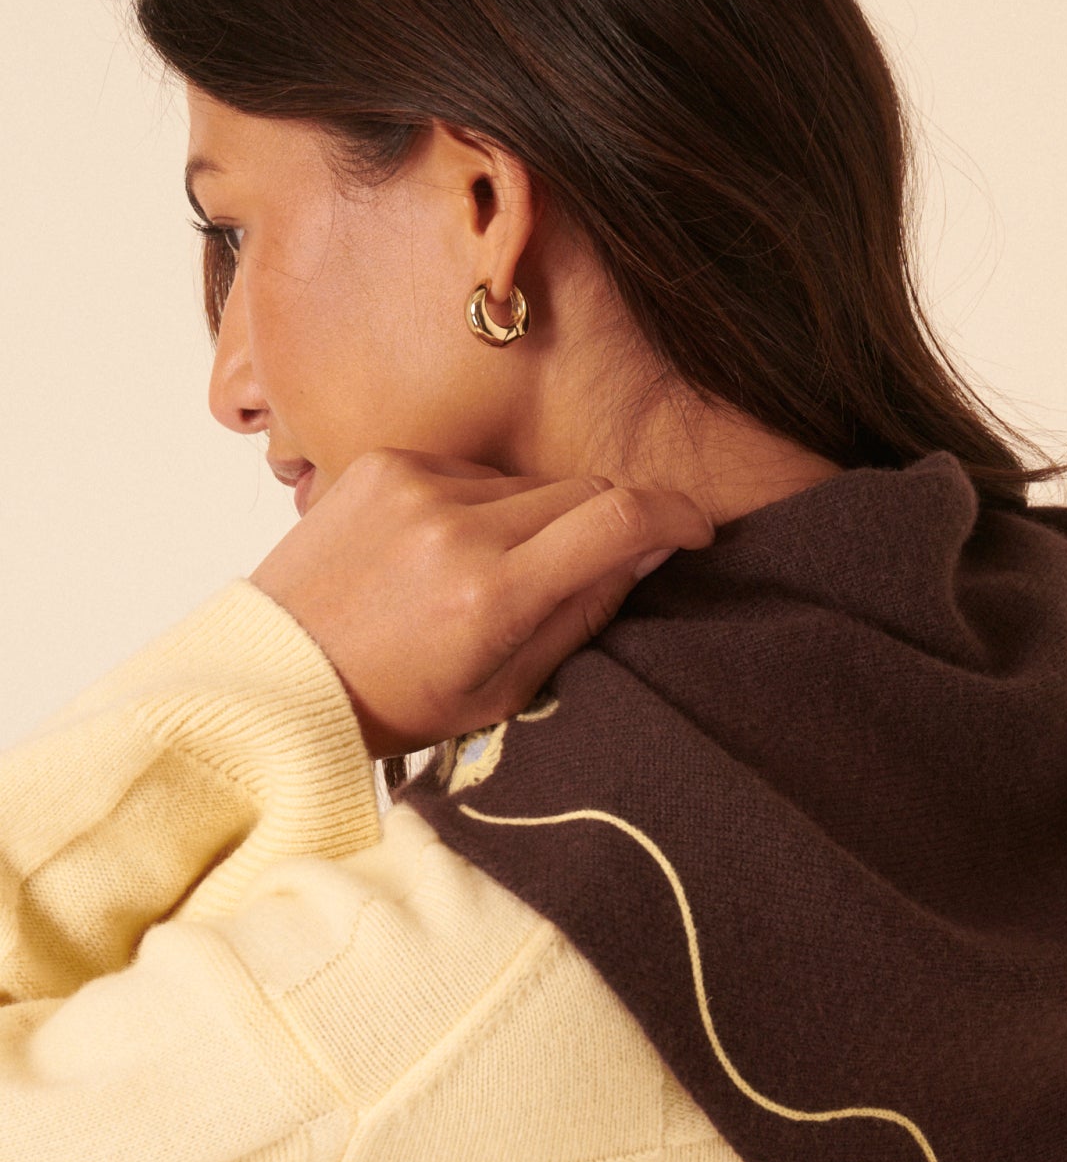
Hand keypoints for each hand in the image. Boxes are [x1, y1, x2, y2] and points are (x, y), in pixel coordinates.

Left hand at [248, 448, 715, 760]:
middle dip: (605, 527)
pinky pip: (473, 469)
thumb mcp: (506, 689)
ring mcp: (414, 484)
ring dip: (537, 520)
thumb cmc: (394, 700)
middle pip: (583, 491)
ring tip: (488, 574)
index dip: (675, 516)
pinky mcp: (384, 462)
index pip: (617, 519)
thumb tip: (647, 550)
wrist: (277, 675)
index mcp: (491, 594)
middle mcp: (455, 526)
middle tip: (585, 571)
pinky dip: (481, 505)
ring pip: (529, 483)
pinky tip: (443, 549)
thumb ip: (583, 614)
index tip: (693, 531)